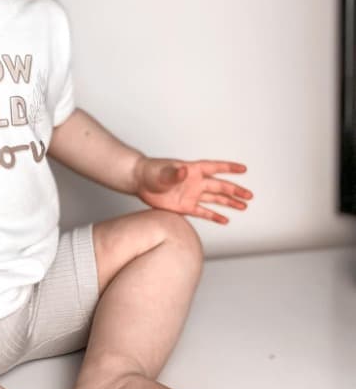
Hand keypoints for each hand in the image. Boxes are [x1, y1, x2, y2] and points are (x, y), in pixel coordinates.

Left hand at [134, 157, 252, 223]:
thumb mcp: (162, 173)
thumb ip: (173, 173)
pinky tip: (225, 220)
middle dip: (235, 190)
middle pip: (219, 186)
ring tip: (244, 206)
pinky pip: (203, 212)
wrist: (139, 181)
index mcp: (192, 170)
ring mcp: (191, 194)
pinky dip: (214, 216)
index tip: (244, 169)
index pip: (214, 168)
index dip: (229, 168)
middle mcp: (195, 182)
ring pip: (215, 199)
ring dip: (229, 203)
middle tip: (249, 195)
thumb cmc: (150, 172)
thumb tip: (183, 172)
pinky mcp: (185, 206)